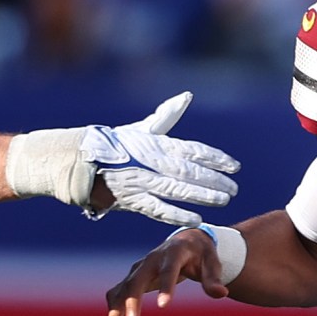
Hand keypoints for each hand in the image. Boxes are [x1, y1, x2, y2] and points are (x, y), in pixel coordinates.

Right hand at [83, 92, 240, 226]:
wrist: (82, 161)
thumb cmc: (117, 145)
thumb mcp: (143, 128)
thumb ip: (167, 115)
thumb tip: (186, 96)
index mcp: (156, 142)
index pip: (192, 149)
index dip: (215, 158)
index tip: (234, 166)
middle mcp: (152, 161)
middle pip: (188, 170)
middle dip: (213, 179)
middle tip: (233, 188)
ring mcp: (142, 180)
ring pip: (177, 189)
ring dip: (201, 195)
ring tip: (222, 200)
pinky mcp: (132, 199)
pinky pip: (157, 209)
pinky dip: (177, 214)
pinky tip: (195, 219)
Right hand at [103, 229, 225, 315]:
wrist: (185, 242)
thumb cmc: (202, 255)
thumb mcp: (213, 263)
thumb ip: (214, 279)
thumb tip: (222, 293)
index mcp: (173, 253)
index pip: (168, 270)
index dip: (166, 286)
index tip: (164, 307)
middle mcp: (150, 260)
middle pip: (136, 282)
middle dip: (131, 305)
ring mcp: (138, 269)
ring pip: (121, 291)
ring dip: (114, 314)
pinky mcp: (132, 279)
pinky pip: (118, 296)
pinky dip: (113, 313)